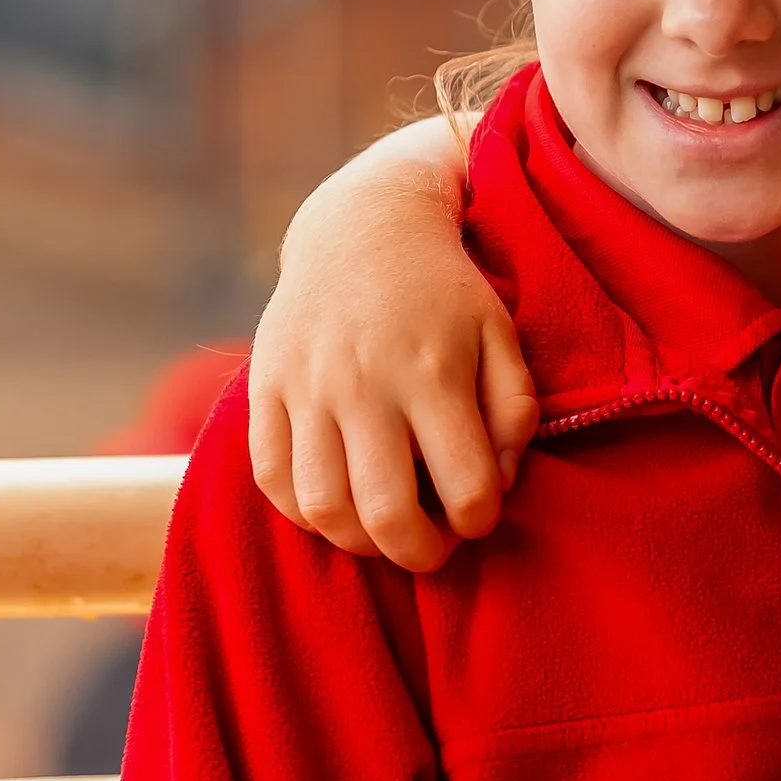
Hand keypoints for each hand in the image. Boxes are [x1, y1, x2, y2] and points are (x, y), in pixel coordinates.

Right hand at [246, 119, 540, 572]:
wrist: (364, 226)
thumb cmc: (446, 292)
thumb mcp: (501, 334)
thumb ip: (514, 411)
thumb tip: (495, 484)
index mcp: (435, 372)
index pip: (466, 488)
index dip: (480, 521)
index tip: (479, 514)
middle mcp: (367, 384)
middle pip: (386, 513)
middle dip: (418, 553)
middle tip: (433, 548)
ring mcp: (309, 388)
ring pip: (322, 507)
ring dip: (358, 542)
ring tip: (385, 531)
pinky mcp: (267, 387)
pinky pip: (272, 478)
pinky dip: (303, 512)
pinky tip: (337, 505)